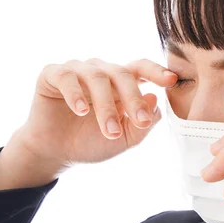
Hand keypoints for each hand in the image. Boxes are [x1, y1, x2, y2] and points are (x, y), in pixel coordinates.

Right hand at [16, 58, 176, 168]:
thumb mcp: (125, 139)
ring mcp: (76, 70)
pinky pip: (66, 77)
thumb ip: (143, 123)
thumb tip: (155, 99)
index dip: (156, 71)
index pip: (141, 68)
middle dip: (133, 98)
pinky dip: (75, 94)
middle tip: (139, 121)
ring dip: (106, 106)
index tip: (172, 80)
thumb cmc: (91, 142)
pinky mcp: (52, 75)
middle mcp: (100, 71)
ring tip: (110, 131)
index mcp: (120, 82)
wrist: (56, 154)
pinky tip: (82, 111)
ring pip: (96, 78)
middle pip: (122, 73)